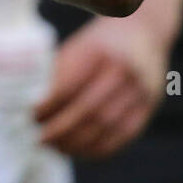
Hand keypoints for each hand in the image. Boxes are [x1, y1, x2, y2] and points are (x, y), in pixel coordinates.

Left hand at [34, 15, 168, 157]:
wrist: (143, 30)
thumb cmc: (100, 42)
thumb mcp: (78, 48)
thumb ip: (61, 75)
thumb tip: (37, 110)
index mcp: (100, 52)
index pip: (71, 85)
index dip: (50, 106)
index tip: (32, 116)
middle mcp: (124, 71)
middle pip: (89, 110)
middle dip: (62, 129)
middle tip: (40, 139)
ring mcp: (141, 90)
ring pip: (107, 126)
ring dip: (79, 143)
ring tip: (57, 148)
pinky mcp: (150, 105)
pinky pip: (124, 134)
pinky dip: (100, 148)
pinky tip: (80, 151)